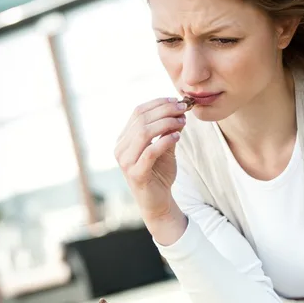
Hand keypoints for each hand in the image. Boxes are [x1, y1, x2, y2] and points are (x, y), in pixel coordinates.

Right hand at [114, 97, 187, 222]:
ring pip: (144, 133)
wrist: (158, 202)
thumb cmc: (159, 174)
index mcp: (124, 139)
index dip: (157, 103)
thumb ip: (168, 130)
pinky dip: (165, 141)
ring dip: (166, 124)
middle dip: (164, 111)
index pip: (138, 112)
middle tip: (182, 109)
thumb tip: (179, 110)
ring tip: (182, 122)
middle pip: (141, 120)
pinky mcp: (135, 174)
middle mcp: (120, 148)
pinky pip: (150, 152)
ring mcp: (126, 162)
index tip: (175, 100)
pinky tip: (177, 137)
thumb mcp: (165, 148)